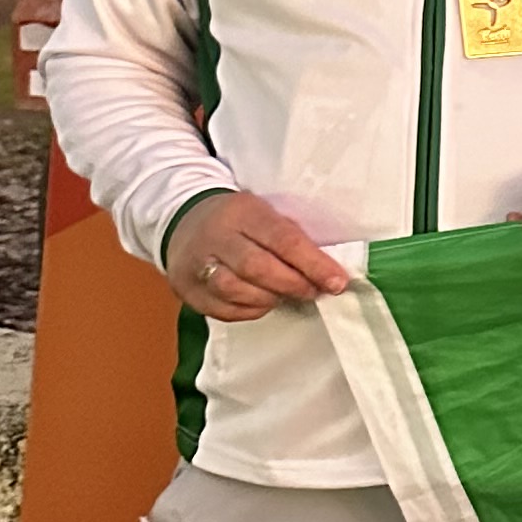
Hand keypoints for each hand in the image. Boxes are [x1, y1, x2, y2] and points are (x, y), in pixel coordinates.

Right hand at [164, 189, 349, 320]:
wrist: (184, 220)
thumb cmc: (239, 221)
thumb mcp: (264, 213)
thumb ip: (291, 238)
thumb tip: (328, 273)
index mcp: (242, 211)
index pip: (282, 238)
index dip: (313, 263)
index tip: (337, 281)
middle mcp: (215, 236)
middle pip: (256, 267)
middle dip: (293, 284)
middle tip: (314, 292)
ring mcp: (195, 264)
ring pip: (235, 290)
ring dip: (269, 299)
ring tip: (286, 296)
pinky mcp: (186, 289)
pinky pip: (222, 309)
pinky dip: (249, 310)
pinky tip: (262, 302)